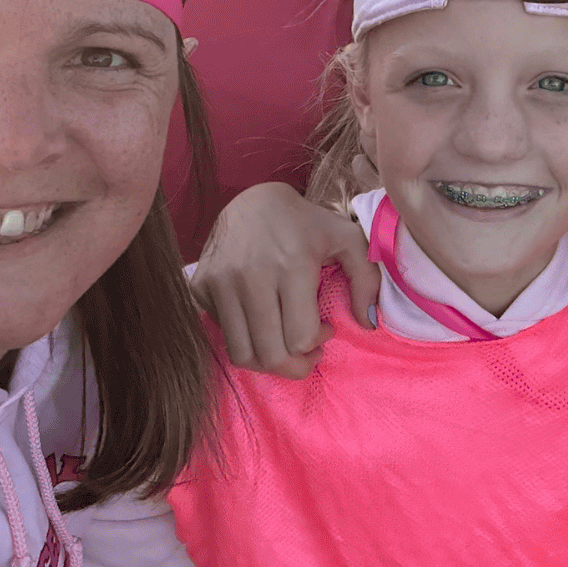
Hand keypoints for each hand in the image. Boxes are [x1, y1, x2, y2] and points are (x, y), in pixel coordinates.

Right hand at [191, 181, 378, 378]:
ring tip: (284, 346)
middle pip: (271, 354)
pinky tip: (261, 324)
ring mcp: (220, 282)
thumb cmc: (305, 224)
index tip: (326, 329)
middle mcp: (251, 275)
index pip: (300, 338)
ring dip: (268, 362)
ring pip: (242, 354)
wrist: (252, 200)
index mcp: (292, 264)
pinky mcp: (200, 286)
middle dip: (295, 366)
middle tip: (307, 353)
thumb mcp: (346, 238)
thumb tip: (367, 323)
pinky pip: (222, 335)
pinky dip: (243, 341)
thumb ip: (366, 279)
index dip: (317, 343)